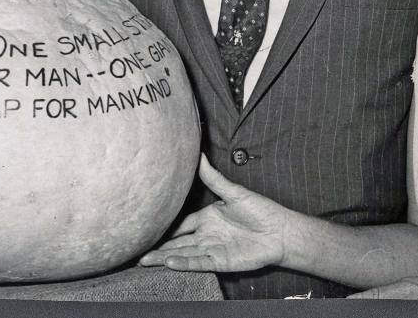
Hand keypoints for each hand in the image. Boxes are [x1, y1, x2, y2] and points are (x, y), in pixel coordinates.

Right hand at [139, 154, 291, 272]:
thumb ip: (213, 178)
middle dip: (158, 247)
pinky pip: (198, 263)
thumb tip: (200, 155)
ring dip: (164, 258)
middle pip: (177, 243)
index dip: (166, 227)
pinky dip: (184, 263)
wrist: (281, 231)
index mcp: (208, 218)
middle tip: (137, 251)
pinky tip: (169, 263)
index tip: (148, 227)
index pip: (182, 224)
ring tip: (144, 260)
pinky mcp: (221, 261)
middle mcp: (207, 235)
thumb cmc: (261, 210)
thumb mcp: (233, 191)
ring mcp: (212, 249)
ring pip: (183, 254)